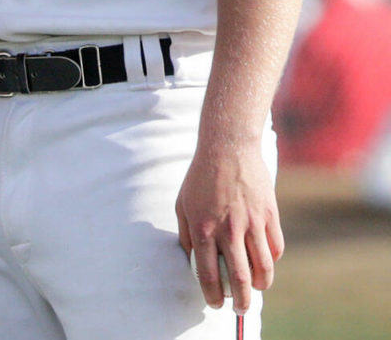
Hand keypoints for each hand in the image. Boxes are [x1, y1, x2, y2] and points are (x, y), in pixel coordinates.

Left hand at [176, 141, 282, 314]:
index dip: (212, 295)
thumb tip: (193, 261)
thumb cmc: (201, 177)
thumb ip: (187, 234)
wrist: (227, 147)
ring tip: (254, 288)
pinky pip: (275, 249)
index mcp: (203, 227)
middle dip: (241, 302)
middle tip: (240, 310)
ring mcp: (251, 222)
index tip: (216, 304)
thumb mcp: (182, 203)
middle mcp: (228, 229)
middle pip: (239, 279)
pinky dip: (272, 261)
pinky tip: (264, 262)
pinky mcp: (269, 215)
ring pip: (263, 269)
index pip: (208, 273)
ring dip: (260, 285)